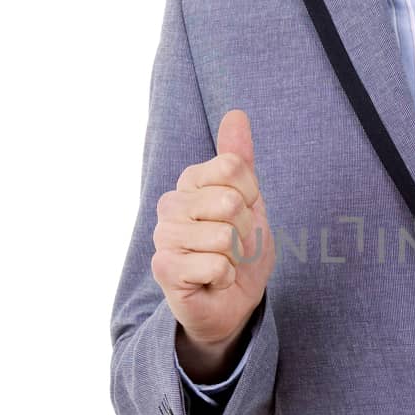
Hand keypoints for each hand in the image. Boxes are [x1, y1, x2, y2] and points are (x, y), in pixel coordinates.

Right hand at [151, 108, 274, 349]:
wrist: (230, 301)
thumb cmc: (238, 250)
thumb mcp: (249, 200)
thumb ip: (239, 159)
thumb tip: (236, 113)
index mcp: (189, 182)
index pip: (232, 167)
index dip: (251, 196)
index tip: (244, 215)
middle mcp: (170, 204)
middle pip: (230, 201)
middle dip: (246, 231)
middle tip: (235, 247)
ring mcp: (163, 236)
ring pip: (224, 236)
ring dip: (236, 257)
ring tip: (224, 264)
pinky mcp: (164, 268)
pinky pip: (215, 265)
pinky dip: (225, 278)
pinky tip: (212, 282)